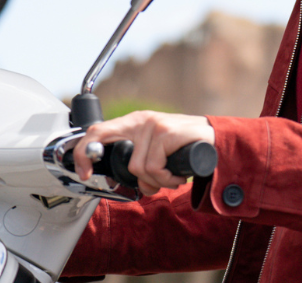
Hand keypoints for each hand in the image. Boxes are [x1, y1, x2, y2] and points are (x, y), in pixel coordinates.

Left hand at [72, 111, 215, 196]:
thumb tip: (127, 182)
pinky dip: (166, 179)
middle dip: (90, 158)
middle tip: (103, 176)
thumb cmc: (187, 148)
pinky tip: (176, 177)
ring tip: (169, 179)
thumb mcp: (157, 150)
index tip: (83, 172)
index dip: (82, 151)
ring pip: (136, 167)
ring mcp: (153, 125)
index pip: (97, 130)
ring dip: (154, 182)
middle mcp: (141, 119)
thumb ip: (139, 158)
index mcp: (135, 122)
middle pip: (100, 135)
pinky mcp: (166, 132)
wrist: (218, 140)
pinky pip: (154, 167)